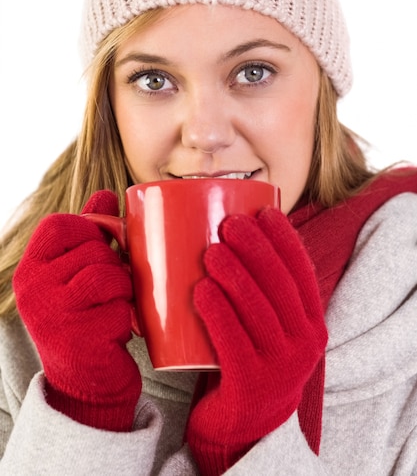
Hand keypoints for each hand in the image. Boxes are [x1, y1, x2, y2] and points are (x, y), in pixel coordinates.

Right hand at [13, 190, 140, 431]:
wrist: (86, 384)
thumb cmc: (86, 318)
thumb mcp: (78, 274)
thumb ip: (89, 234)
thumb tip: (106, 194)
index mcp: (31, 269)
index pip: (59, 224)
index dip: (89, 231)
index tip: (101, 251)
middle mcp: (32, 289)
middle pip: (93, 250)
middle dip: (115, 267)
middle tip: (114, 291)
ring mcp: (51, 315)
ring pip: (108, 276)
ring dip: (124, 292)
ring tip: (116, 309)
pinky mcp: (77, 340)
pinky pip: (119, 310)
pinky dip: (128, 320)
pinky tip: (116, 334)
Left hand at [185, 207, 326, 474]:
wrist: (247, 424)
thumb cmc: (250, 358)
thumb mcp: (269, 327)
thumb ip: (262, 291)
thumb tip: (227, 232)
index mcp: (311, 322)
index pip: (302, 273)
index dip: (285, 239)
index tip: (264, 211)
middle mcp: (304, 343)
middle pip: (280, 285)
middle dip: (257, 248)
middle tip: (230, 224)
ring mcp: (281, 367)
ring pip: (258, 310)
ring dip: (236, 274)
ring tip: (212, 251)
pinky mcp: (251, 386)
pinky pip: (234, 343)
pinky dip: (218, 313)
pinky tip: (201, 290)